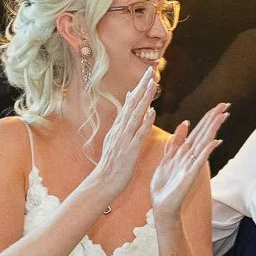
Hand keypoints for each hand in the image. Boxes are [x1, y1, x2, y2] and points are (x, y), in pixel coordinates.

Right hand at [85, 69, 157, 208]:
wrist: (103, 182)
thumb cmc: (112, 164)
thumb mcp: (115, 141)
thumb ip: (121, 126)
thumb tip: (126, 114)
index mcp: (118, 128)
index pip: (130, 104)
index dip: (139, 89)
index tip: (147, 75)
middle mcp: (120, 130)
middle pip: (132, 105)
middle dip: (142, 88)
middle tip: (150, 72)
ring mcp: (124, 139)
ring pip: (136, 115)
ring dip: (144, 99)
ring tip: (152, 85)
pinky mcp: (129, 150)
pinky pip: (138, 134)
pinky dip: (145, 122)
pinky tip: (152, 112)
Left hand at [149, 104, 227, 224]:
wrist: (161, 205)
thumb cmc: (164, 184)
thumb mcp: (167, 158)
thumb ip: (176, 142)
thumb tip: (185, 123)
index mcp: (185, 151)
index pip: (199, 130)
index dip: (208, 117)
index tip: (219, 105)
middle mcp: (191, 156)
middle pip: (204, 134)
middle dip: (214, 119)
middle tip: (226, 105)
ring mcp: (192, 165)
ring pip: (204, 143)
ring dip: (212, 130)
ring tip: (222, 116)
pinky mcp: (189, 175)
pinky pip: (199, 161)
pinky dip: (206, 151)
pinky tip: (214, 141)